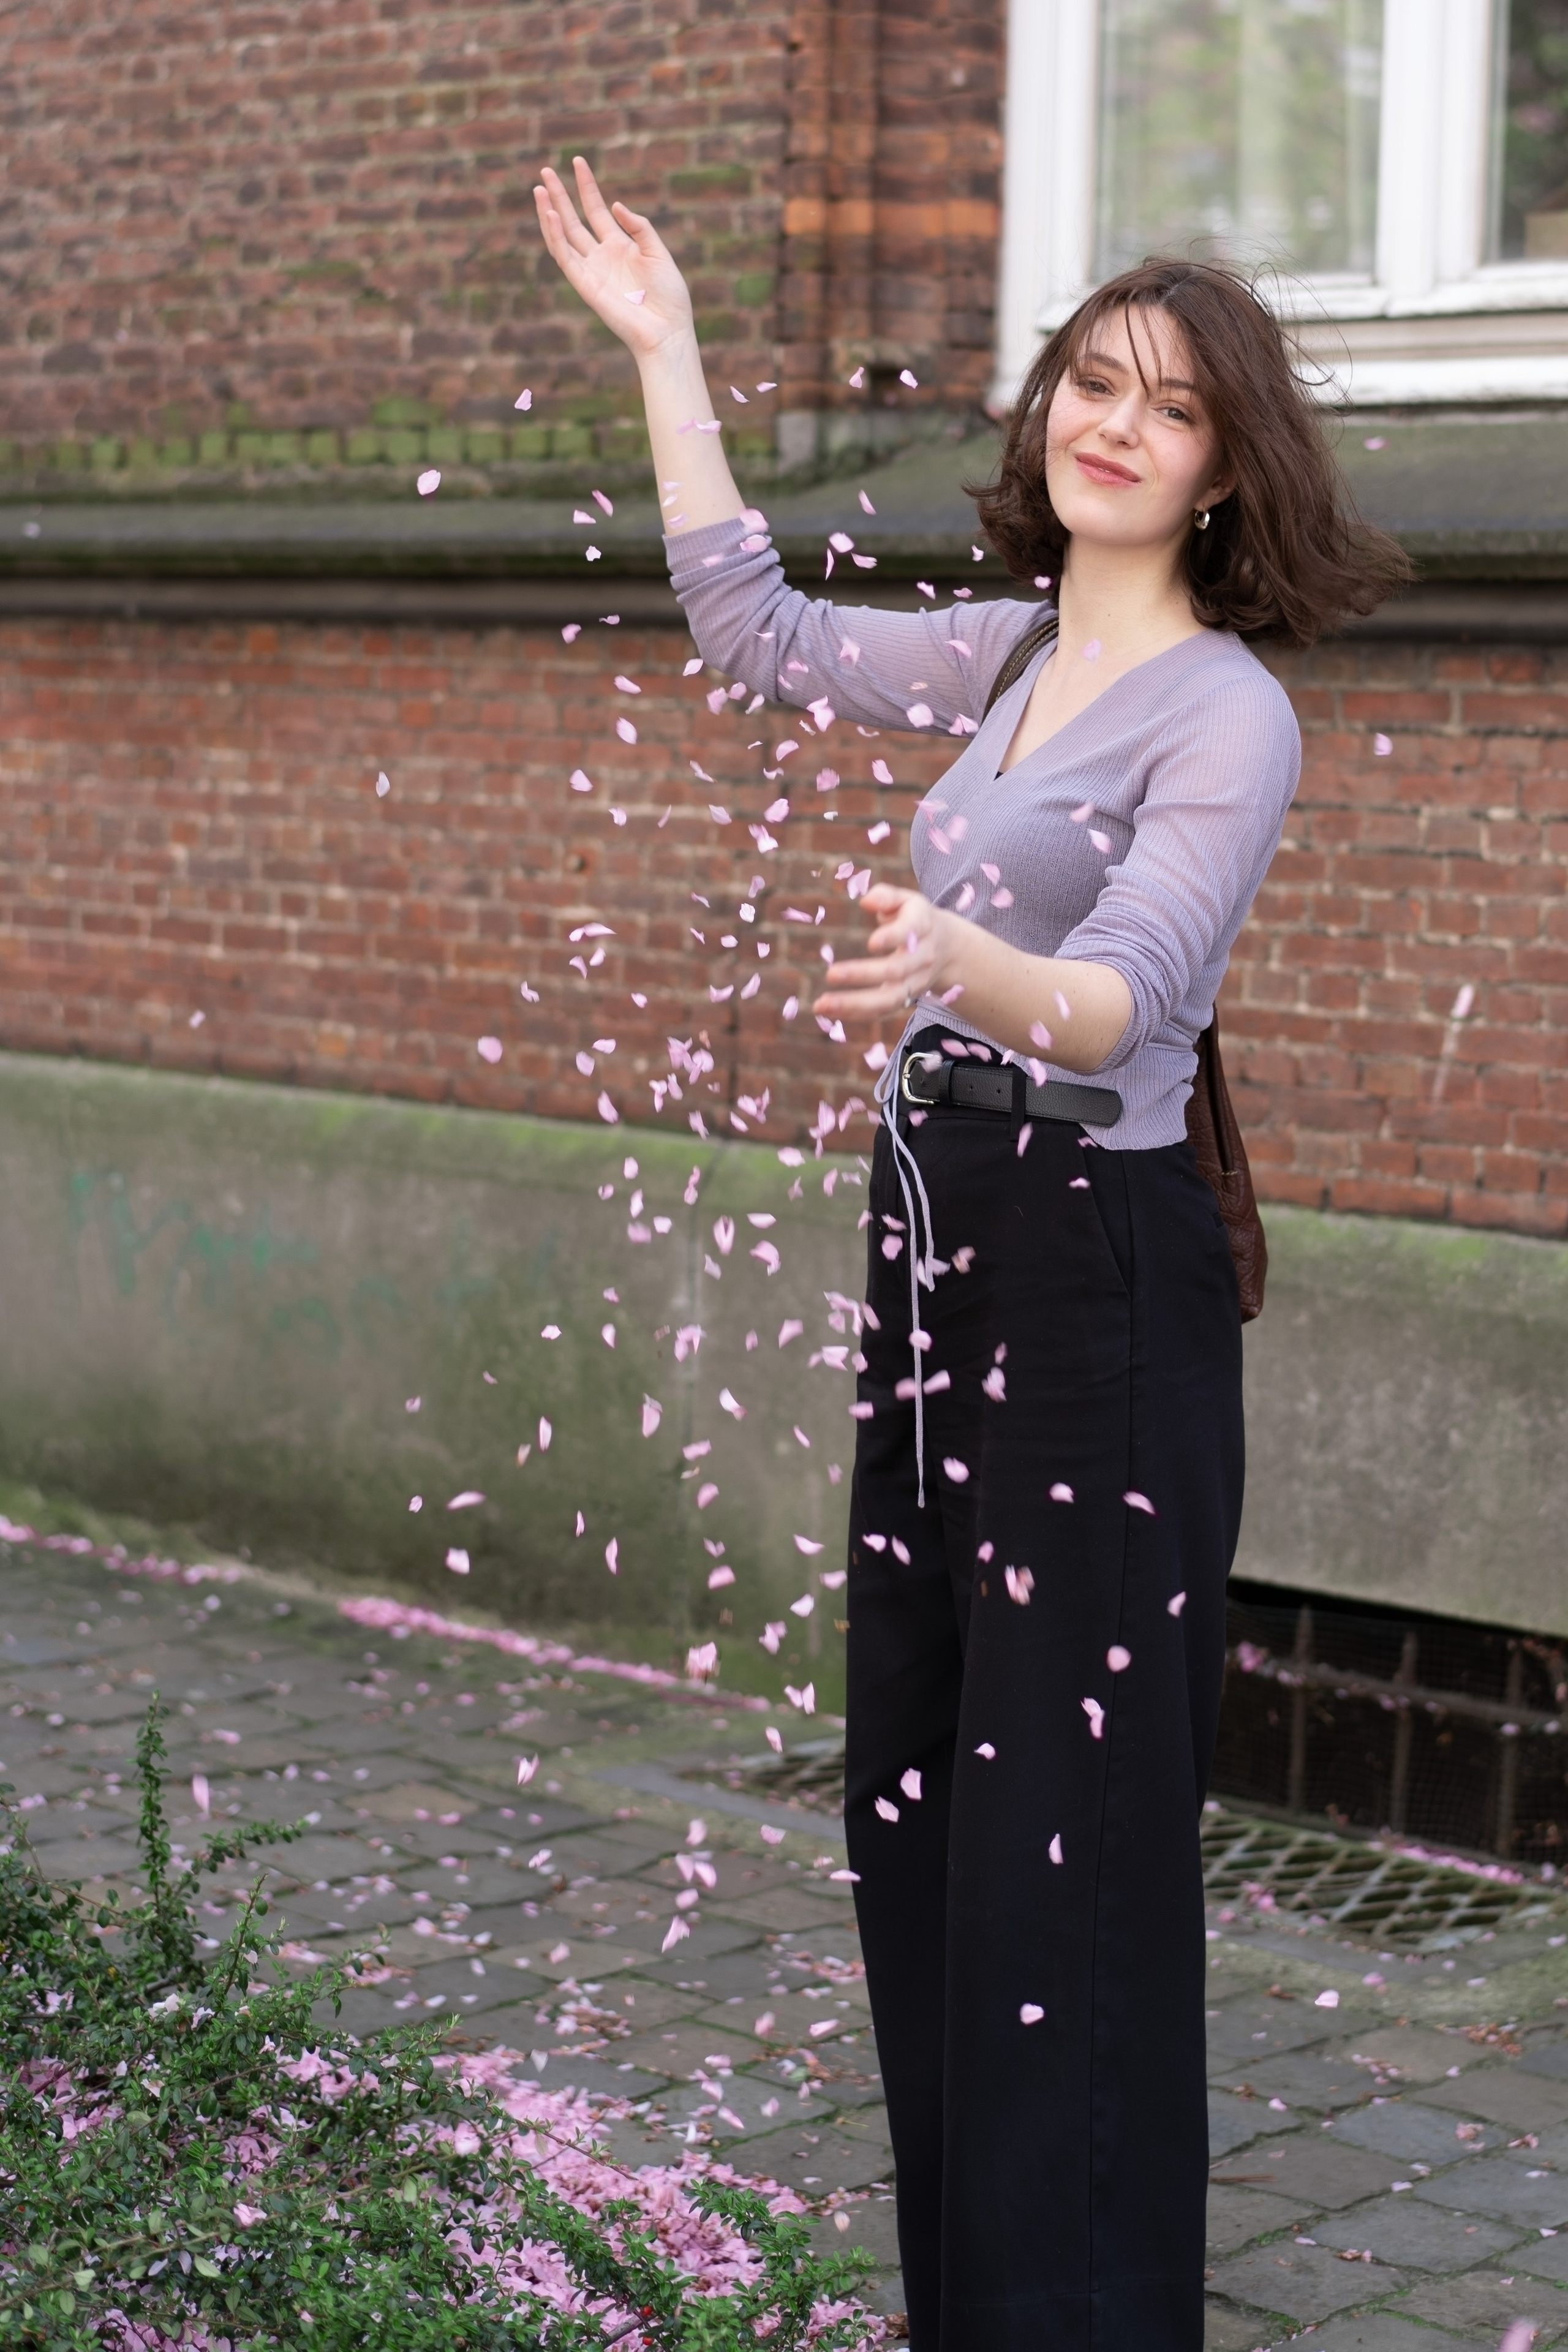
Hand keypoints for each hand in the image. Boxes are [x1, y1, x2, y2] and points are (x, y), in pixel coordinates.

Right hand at [533, 157, 694, 361]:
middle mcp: (601, 256)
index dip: (586, 186)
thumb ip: (639, 227)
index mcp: (620, 246)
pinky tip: (550, 215)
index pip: (596, 209)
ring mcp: (591, 271)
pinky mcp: (586, 286)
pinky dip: (556, 237)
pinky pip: (566, 258)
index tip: (578, 162)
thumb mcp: (658, 253)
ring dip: (550, 214)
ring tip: (539, 190)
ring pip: (563, 237)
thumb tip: (615, 205)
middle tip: (545, 172)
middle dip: (559, 196)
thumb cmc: (669, 296)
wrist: (667, 330)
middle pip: (574, 220)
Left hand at [813, 884, 954, 1022]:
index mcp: (922, 926)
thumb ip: (887, 897)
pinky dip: (855, 1013)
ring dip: (855, 1004)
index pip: (910, 933)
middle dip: (863, 974)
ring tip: (822, 1004)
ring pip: (889, 999)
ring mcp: (915, 982)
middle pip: (896, 970)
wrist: (950, 949)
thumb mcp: (907, 900)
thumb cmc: (915, 918)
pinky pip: (882, 1011)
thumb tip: (866, 901)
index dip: (892, 938)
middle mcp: (922, 957)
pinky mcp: (906, 999)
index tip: (871, 943)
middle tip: (830, 974)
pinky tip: (828, 1011)